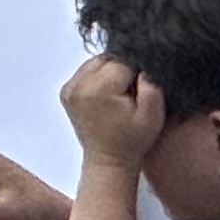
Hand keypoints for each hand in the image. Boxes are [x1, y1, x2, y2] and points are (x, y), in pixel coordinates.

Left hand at [58, 54, 164, 170]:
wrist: (109, 161)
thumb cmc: (132, 141)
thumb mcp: (153, 113)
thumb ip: (151, 82)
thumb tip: (143, 62)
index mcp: (98, 90)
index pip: (124, 61)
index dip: (137, 73)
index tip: (138, 92)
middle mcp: (79, 86)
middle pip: (108, 58)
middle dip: (123, 70)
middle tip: (129, 95)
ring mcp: (69, 88)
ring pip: (98, 62)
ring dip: (110, 72)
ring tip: (118, 95)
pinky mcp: (66, 91)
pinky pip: (88, 70)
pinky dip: (99, 77)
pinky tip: (107, 96)